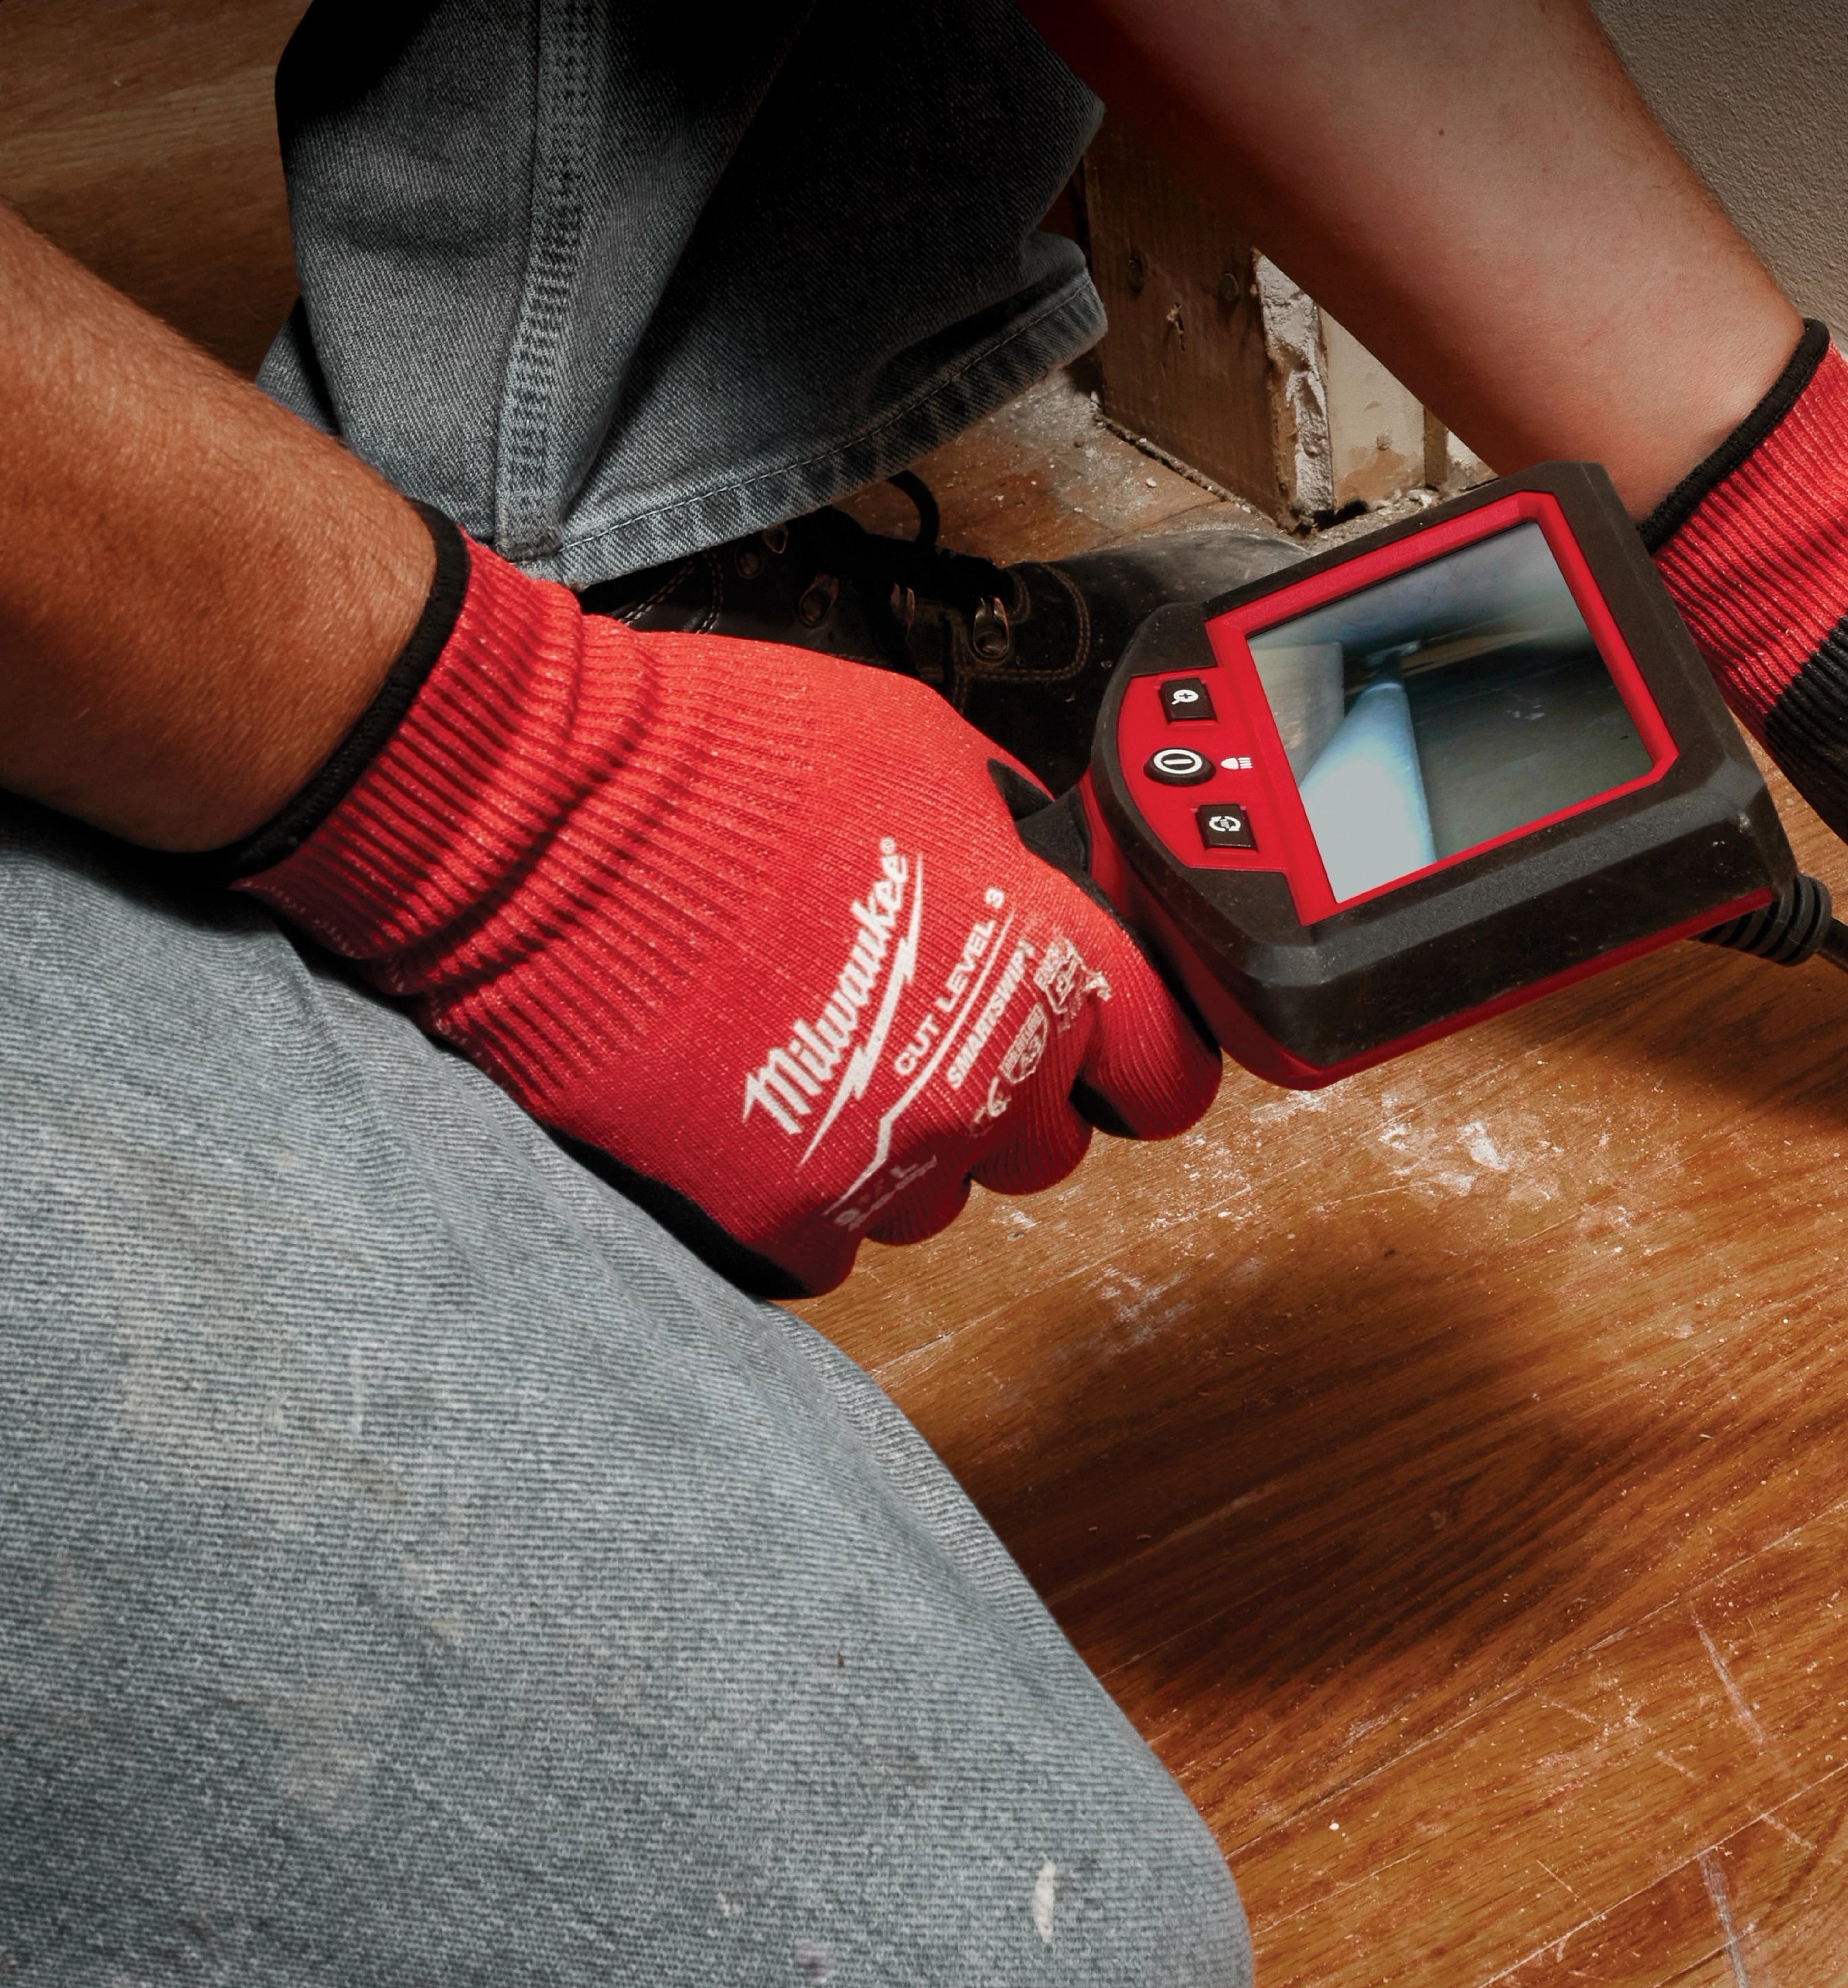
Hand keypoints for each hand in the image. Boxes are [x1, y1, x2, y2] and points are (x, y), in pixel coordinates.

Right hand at [239, 523, 1219, 1292]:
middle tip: (916, 1017)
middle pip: (1050, 1147)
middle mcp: (983, 1080)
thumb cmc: (722, 759)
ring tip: (815, 1044)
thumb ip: (1017, 839)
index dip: (1140, 1060)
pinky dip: (806, 1185)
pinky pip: (838, 1238)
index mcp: (1046, 963)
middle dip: (1006, 1090)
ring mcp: (881, 1162)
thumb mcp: (924, 748)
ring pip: (942, 1195)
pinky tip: (755, 1097)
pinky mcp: (777, 1217)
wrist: (539, 821)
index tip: (1110, 1051)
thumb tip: (1055, 880)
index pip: (1168, 1076)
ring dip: (902, 1138)